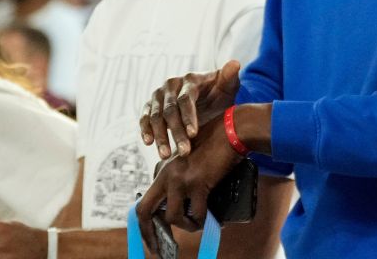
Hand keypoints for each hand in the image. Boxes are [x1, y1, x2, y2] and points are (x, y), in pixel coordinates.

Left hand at [136, 117, 243, 253]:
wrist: (232, 130)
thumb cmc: (216, 141)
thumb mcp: (190, 157)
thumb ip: (182, 175)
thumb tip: (182, 201)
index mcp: (163, 170)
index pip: (144, 201)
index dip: (144, 223)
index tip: (150, 237)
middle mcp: (167, 175)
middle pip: (145, 211)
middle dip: (148, 234)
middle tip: (156, 249)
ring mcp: (180, 179)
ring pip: (172, 216)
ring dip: (184, 226)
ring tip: (195, 224)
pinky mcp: (198, 182)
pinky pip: (196, 212)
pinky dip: (201, 220)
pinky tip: (208, 220)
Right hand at [140, 61, 240, 158]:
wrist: (208, 100)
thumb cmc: (220, 94)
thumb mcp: (228, 86)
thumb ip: (230, 77)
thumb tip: (235, 63)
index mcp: (190, 79)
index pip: (186, 99)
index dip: (188, 117)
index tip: (193, 134)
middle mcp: (171, 85)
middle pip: (170, 111)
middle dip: (176, 132)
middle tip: (184, 151)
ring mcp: (159, 96)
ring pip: (155, 117)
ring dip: (160, 137)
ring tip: (165, 154)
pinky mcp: (150, 106)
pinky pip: (144, 119)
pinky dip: (145, 130)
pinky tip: (148, 143)